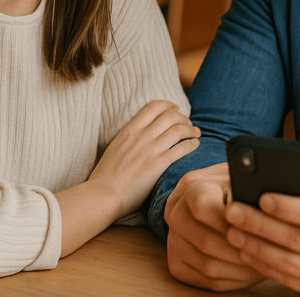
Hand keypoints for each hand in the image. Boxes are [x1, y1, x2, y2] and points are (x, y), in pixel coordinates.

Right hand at [87, 100, 199, 217]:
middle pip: (170, 116)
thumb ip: (129, 139)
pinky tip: (195, 145)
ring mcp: (151, 149)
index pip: (153, 107)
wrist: (103, 194)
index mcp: (129, 130)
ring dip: (191, 129)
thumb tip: (139, 136)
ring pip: (178, 130)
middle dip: (183, 118)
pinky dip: (191, 144)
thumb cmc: (106, 176)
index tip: (175, 109)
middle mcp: (142, 136)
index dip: (168, 105)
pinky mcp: (159, 165)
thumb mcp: (115, 147)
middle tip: (188, 124)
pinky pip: (181, 148)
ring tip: (196, 133)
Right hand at [165, 162, 264, 290]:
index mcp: (191, 187)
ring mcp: (173, 241)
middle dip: (238, 250)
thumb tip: (264, 211)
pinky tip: (248, 271)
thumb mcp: (243, 183)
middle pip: (206, 241)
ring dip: (238, 269)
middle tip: (264, 253)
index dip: (228, 221)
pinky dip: (231, 279)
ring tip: (261, 263)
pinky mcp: (177, 264)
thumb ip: (247, 193)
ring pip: (207, 264)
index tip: (251, 227)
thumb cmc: (238, 191)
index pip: (202, 206)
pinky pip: (204, 280)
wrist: (220, 201)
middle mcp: (175, 213)